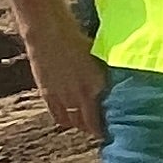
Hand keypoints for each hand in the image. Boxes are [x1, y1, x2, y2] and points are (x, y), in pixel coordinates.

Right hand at [22, 26, 108, 144]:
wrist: (48, 33)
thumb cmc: (76, 38)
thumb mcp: (98, 57)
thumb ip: (104, 74)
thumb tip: (114, 84)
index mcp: (97, 85)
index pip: (106, 115)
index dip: (109, 124)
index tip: (115, 127)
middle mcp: (80, 95)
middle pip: (89, 123)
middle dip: (95, 129)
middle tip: (101, 129)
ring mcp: (62, 97)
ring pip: (73, 122)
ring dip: (80, 125)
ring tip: (86, 124)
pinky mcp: (47, 95)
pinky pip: (58, 116)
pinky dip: (65, 120)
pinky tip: (70, 119)